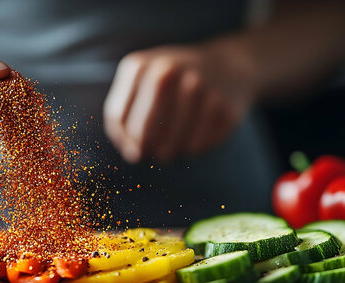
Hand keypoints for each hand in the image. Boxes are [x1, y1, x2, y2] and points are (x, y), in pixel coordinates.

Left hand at [103, 44, 254, 162]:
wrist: (226, 65)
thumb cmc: (170, 84)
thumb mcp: (139, 88)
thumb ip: (122, 120)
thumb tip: (134, 154)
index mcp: (139, 65)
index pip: (119, 118)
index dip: (125, 138)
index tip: (136, 139)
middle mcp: (168, 70)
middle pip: (142, 133)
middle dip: (145, 148)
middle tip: (154, 149)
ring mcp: (198, 87)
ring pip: (168, 145)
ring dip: (167, 153)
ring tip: (171, 146)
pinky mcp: (224, 108)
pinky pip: (195, 147)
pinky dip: (191, 150)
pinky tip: (194, 137)